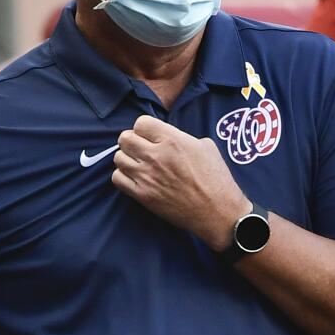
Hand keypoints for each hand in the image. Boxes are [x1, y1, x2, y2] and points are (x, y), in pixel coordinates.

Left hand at [113, 115, 250, 250]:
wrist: (217, 211)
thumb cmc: (216, 178)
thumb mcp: (205, 146)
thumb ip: (181, 137)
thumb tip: (166, 137)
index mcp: (172, 140)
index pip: (140, 123)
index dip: (145, 128)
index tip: (150, 136)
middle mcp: (155, 155)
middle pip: (125, 138)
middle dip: (131, 141)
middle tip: (141, 148)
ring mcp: (146, 176)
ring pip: (118, 158)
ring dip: (127, 158)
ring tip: (138, 163)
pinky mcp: (143, 195)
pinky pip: (117, 178)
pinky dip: (123, 176)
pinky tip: (136, 178)